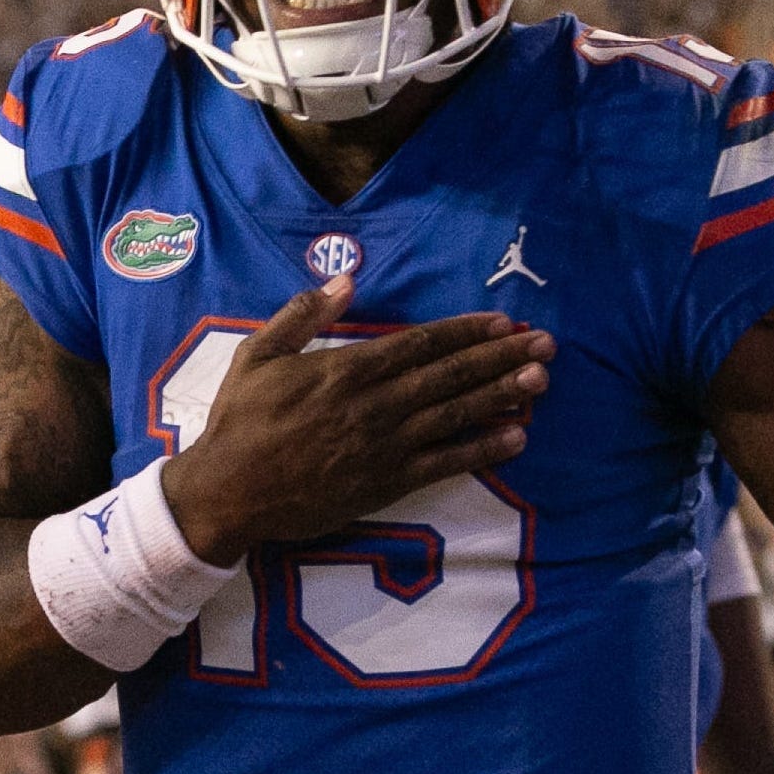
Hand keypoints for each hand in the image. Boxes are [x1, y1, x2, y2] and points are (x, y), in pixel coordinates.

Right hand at [159, 274, 553, 564]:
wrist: (228, 492)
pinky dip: (482, 450)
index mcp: (347, 368)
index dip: (467, 331)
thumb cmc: (239, 421)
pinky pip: (445, 463)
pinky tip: (516, 438)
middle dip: (501, 357)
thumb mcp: (257, 354)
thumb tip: (345, 281)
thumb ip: (303, 315)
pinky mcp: (386, 483)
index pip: (421, 343)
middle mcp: (376, 403)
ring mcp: (385, 445)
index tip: (503, 322)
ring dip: (503, 396)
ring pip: (455, 413)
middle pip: (451, 374)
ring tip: (541, 381)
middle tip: (545, 344)